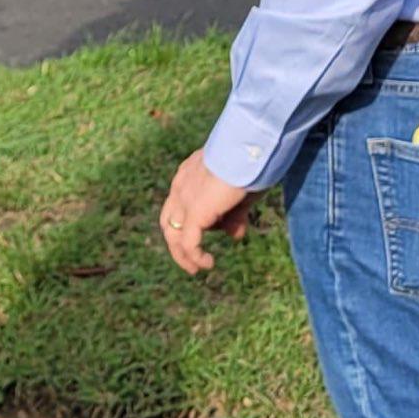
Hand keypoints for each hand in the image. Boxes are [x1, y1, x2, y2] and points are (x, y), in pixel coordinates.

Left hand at [160, 148, 255, 275]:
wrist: (249, 149)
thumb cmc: (249, 165)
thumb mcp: (240, 194)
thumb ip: (233, 214)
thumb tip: (233, 237)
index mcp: (188, 174)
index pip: (179, 203)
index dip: (191, 222)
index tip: (214, 232)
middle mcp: (181, 185)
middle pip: (169, 221)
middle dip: (179, 242)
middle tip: (193, 259)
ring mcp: (184, 198)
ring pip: (173, 234)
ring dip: (183, 255)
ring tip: (197, 268)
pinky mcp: (194, 212)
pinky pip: (188, 243)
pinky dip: (194, 257)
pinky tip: (208, 264)